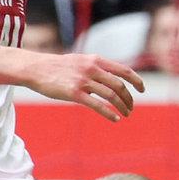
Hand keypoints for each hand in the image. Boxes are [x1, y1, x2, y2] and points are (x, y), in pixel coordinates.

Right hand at [24, 50, 144, 120]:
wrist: (36, 68)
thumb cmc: (58, 67)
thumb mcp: (80, 61)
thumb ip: (96, 68)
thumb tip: (110, 79)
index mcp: (95, 60)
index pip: (123, 70)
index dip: (136, 80)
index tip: (142, 90)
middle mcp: (92, 69)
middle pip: (119, 85)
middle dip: (129, 98)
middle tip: (131, 108)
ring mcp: (83, 81)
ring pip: (111, 96)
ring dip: (122, 107)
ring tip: (126, 114)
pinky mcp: (74, 93)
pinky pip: (97, 105)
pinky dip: (109, 113)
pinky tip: (115, 119)